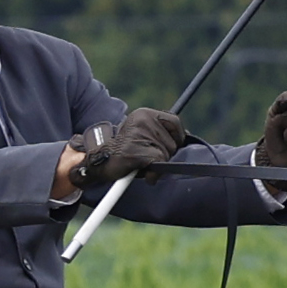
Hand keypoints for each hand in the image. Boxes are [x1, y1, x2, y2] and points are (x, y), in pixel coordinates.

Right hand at [79, 106, 193, 190]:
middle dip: (165, 154)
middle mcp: (143, 120)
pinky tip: (141, 171)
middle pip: (174, 142)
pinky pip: (159, 164)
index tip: (172, 145)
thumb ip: (162, 134)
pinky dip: (154, 173)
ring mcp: (140, 134)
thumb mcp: (144, 135)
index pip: (176, 122)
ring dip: (158, 164)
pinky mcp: (137, 150)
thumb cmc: (125, 151)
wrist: (100, 161)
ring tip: (140, 162)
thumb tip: (186, 138)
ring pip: (167, 155)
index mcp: (144, 114)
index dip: (178, 137)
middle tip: (146, 156)